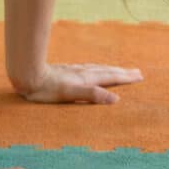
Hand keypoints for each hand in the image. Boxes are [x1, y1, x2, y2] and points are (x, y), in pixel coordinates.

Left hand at [12, 62, 142, 103]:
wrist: (29, 75)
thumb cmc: (47, 89)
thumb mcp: (70, 95)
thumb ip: (92, 95)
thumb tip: (115, 99)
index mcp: (87, 79)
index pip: (111, 78)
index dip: (126, 78)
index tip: (140, 77)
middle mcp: (84, 72)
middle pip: (108, 71)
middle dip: (123, 72)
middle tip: (138, 72)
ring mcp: (76, 71)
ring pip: (100, 69)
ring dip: (113, 69)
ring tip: (122, 70)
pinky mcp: (68, 71)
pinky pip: (90, 69)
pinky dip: (99, 69)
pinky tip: (95, 70)